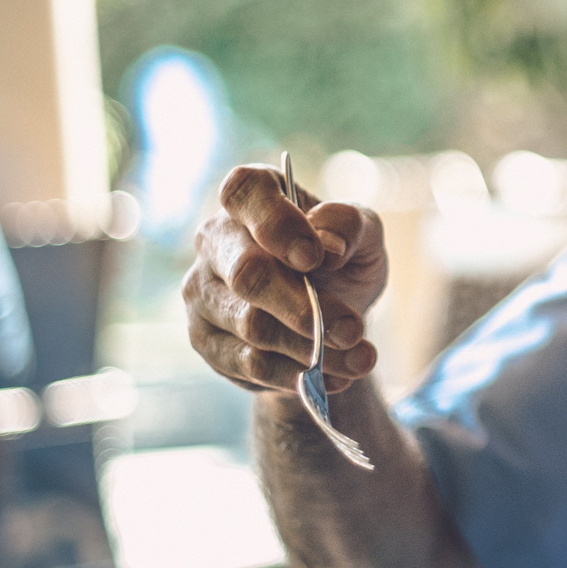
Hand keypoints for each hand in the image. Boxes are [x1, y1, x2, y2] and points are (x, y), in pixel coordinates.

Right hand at [183, 163, 388, 393]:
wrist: (328, 317)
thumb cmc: (340, 261)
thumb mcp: (364, 237)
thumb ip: (350, 227)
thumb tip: (328, 245)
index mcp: (252, 197)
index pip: (244, 192)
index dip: (276, 224)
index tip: (314, 257)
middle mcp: (215, 239)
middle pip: (247, 273)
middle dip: (305, 306)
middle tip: (352, 329)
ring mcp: (203, 291)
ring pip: (252, 326)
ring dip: (313, 348)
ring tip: (360, 357)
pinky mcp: (205, 340)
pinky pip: (250, 364)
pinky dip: (299, 374)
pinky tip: (338, 375)